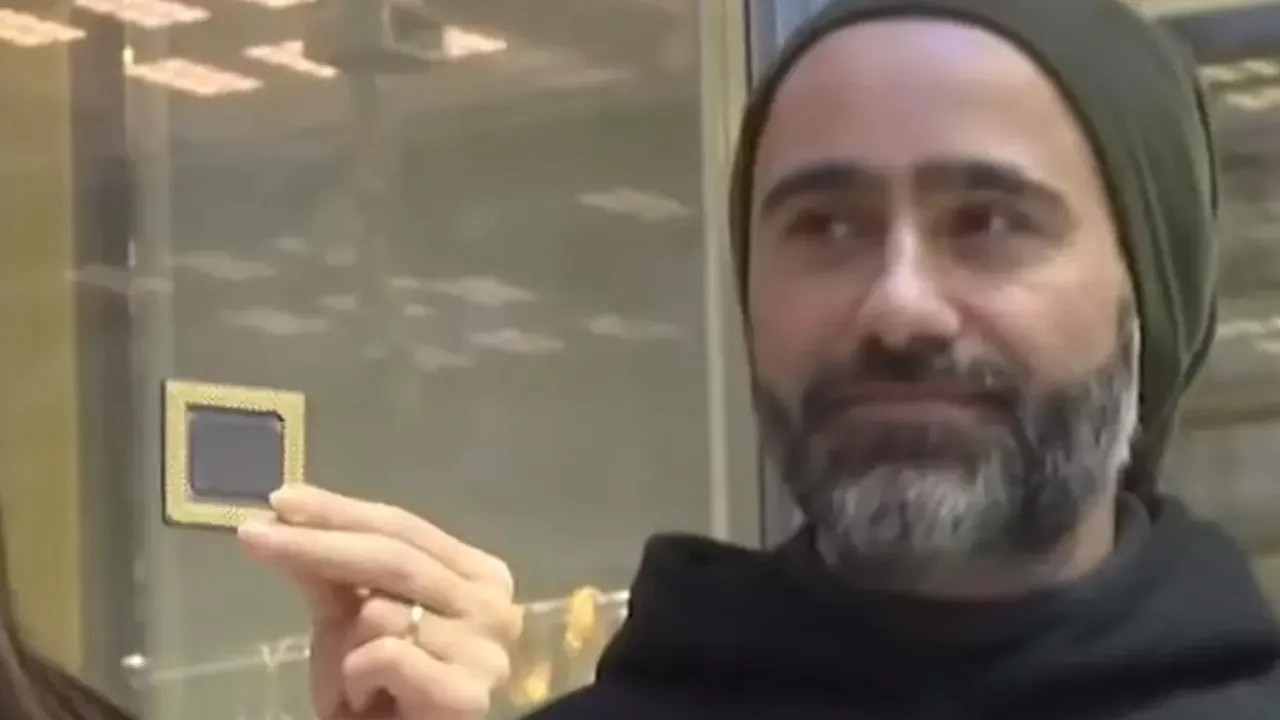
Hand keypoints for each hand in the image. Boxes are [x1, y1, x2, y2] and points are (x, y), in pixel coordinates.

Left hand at [238, 486, 521, 718]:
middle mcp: (494, 604)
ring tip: (356, 681)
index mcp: (478, 574)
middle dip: (319, 544)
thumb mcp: (345, 621)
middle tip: (254, 536)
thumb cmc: (377, 692)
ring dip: (344, 647)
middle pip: (394, 556)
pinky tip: (372, 702)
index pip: (403, 527)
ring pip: (381, 611)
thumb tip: (281, 516)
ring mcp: (487, 650)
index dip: (340, 512)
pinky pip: (384, 655)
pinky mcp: (469, 695)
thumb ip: (326, 571)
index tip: (281, 501)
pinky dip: (357, 678)